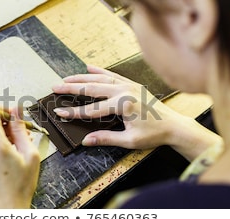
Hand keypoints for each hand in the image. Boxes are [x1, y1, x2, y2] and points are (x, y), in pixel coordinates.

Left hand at [0, 109, 39, 208]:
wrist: (5, 208)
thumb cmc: (19, 187)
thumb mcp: (29, 155)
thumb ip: (21, 129)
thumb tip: (17, 110)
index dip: (2, 108)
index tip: (12, 112)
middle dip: (1, 120)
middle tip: (16, 130)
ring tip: (13, 142)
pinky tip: (4, 150)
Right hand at [52, 65, 197, 153]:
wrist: (174, 126)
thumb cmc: (154, 134)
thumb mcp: (129, 140)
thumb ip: (106, 138)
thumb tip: (86, 140)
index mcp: (123, 105)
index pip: (92, 109)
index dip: (73, 112)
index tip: (59, 111)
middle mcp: (124, 91)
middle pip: (91, 88)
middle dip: (71, 88)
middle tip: (55, 87)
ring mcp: (129, 85)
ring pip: (100, 78)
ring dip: (82, 77)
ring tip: (66, 78)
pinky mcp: (132, 84)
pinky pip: (112, 75)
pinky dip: (99, 70)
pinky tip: (89, 67)